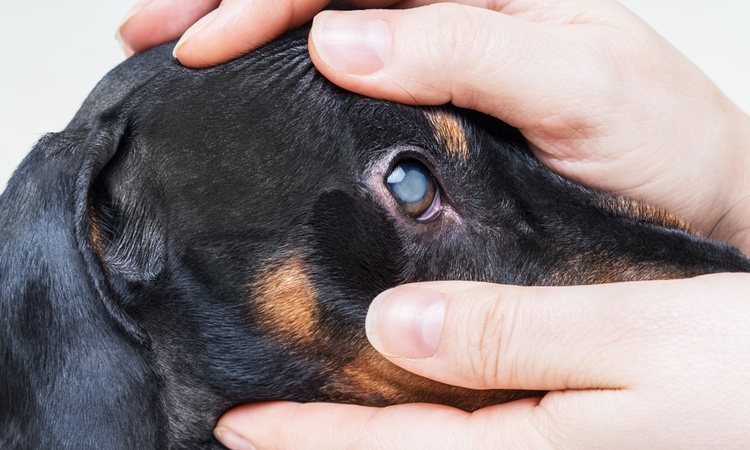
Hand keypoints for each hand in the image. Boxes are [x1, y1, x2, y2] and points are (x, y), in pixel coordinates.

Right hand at [118, 0, 749, 252]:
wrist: (695, 207)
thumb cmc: (661, 145)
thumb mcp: (582, 82)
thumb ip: (470, 49)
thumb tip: (341, 38)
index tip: (199, 36)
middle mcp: (459, 14)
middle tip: (151, 28)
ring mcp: (442, 59)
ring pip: (328, 23)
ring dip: (245, 29)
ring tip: (175, 45)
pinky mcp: (438, 106)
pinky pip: (351, 78)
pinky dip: (287, 76)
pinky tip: (249, 84)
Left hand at [214, 275, 749, 448]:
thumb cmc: (745, 372)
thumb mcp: (628, 334)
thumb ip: (507, 334)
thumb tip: (392, 325)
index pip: (387, 448)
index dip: (305, 437)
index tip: (238, 422)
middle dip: (324, 448)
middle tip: (258, 425)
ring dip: (369, 440)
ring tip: (315, 418)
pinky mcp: (575, 442)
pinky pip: (476, 440)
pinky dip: (424, 428)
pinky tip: (418, 405)